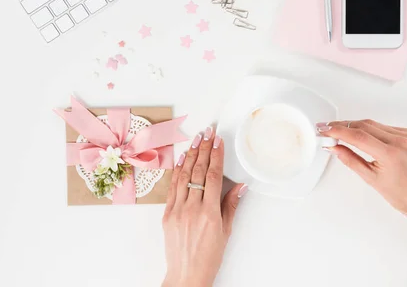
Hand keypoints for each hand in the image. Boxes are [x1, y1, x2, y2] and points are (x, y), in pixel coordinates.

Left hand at [162, 127, 246, 286]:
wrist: (187, 274)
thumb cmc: (208, 256)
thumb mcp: (226, 231)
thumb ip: (231, 205)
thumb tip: (240, 186)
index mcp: (209, 213)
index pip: (212, 176)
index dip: (216, 156)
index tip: (218, 141)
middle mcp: (192, 209)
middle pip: (198, 171)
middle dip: (204, 149)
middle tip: (208, 132)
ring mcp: (177, 210)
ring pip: (184, 176)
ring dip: (191, 155)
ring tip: (196, 139)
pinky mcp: (167, 214)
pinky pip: (173, 187)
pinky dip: (178, 171)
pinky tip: (183, 159)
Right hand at [318, 120, 406, 247]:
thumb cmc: (399, 191)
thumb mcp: (369, 178)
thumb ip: (350, 159)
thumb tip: (334, 147)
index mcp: (390, 154)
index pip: (358, 136)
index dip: (338, 131)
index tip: (325, 130)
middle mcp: (399, 141)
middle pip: (363, 126)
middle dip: (343, 126)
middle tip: (327, 129)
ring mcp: (404, 135)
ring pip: (371, 124)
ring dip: (353, 126)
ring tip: (338, 130)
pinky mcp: (405, 133)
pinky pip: (380, 126)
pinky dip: (367, 128)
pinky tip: (357, 132)